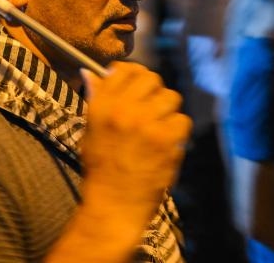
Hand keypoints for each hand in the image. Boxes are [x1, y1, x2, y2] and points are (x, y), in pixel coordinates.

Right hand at [79, 62, 190, 231]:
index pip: (125, 69)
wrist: (114, 203)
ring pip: (171, 97)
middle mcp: (124, 108)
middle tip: (151, 109)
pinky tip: (168, 143)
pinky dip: (178, 131)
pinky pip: (182, 120)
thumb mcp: (91, 129)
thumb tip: (92, 72)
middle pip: (152, 79)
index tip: (137, 87)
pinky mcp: (167, 139)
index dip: (134, 75)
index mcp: (102, 104)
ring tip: (160, 127)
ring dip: (168, 111)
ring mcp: (147, 122)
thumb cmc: (101, 167)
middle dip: (154, 92)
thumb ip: (97, 99)